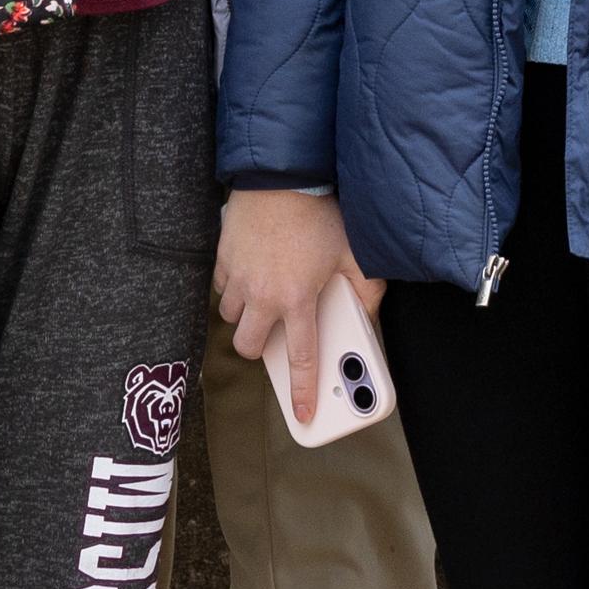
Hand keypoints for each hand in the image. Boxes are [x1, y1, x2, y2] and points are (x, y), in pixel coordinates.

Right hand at [217, 190, 379, 426]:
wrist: (281, 175)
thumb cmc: (318, 212)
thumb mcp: (354, 252)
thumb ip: (365, 289)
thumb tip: (368, 314)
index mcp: (298, 299)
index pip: (302, 359)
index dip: (302, 391)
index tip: (302, 413)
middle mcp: (263, 295)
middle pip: (247, 346)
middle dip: (257, 349)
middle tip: (274, 336)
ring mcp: (239, 278)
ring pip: (229, 317)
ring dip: (244, 317)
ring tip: (263, 301)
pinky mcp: (223, 258)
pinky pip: (220, 288)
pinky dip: (232, 289)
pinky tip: (248, 276)